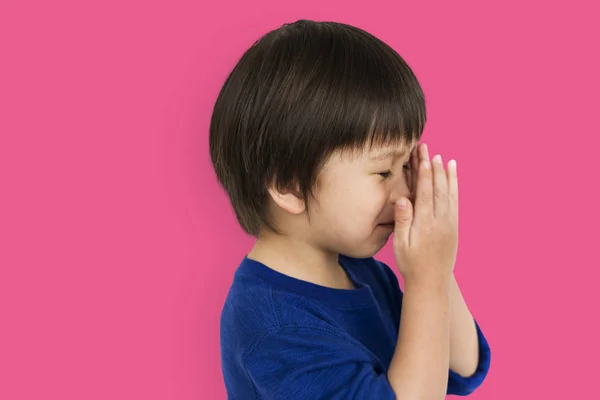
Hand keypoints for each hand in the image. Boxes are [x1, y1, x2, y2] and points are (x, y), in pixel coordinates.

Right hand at [393, 143, 458, 283]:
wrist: (432, 281)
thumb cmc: (411, 263)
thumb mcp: (401, 244)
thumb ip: (402, 221)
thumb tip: (403, 199)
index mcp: (425, 224)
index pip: (424, 192)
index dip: (423, 173)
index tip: (422, 156)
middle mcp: (440, 220)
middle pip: (437, 188)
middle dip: (433, 167)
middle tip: (429, 149)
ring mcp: (449, 222)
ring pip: (448, 193)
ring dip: (446, 174)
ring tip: (444, 158)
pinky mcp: (454, 226)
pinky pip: (455, 201)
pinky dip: (454, 187)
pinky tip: (452, 177)